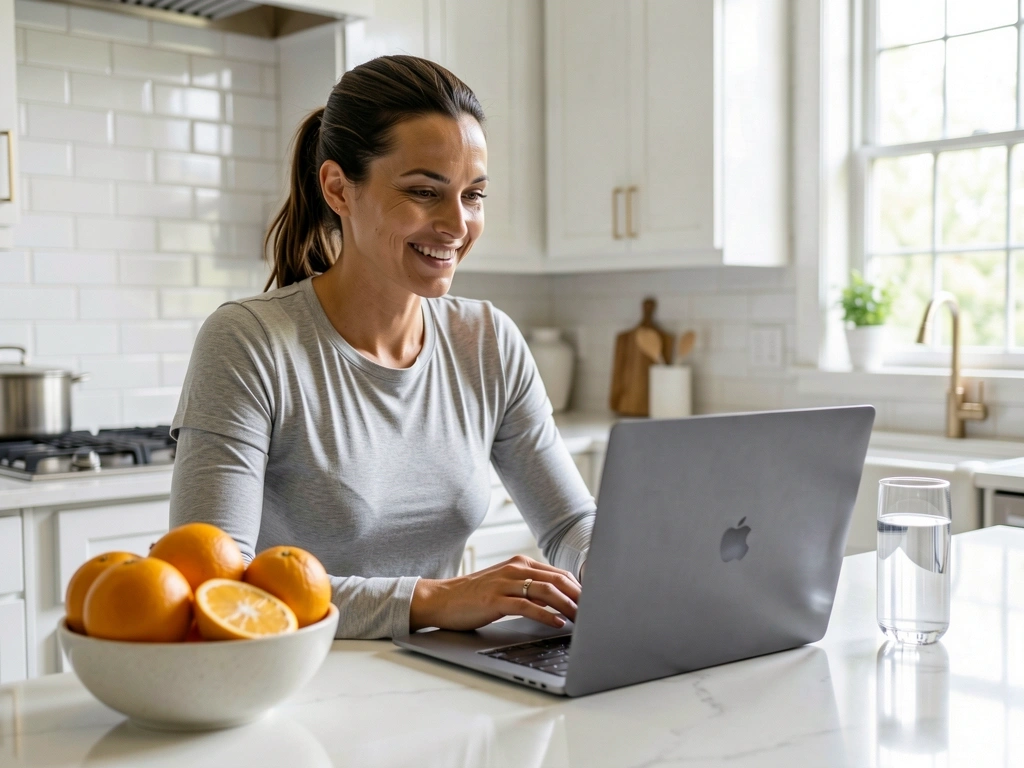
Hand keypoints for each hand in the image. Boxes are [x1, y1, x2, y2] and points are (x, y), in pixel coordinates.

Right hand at [409, 555, 581, 631]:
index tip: (593, 603)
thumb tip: (559, 603)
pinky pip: (527, 606)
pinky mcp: (495, 600)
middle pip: (558, 580)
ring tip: (581, 619)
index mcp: (520, 564)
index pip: (559, 574)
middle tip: (594, 612)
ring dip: (568, 606)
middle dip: (579, 597)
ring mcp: (505, 583)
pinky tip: (557, 623)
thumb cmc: (474, 596)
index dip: (579, 588)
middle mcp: (515, 569)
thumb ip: (529, 588)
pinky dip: (546, 615)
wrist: (441, 599)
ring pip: (546, 591)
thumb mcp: (504, 586)